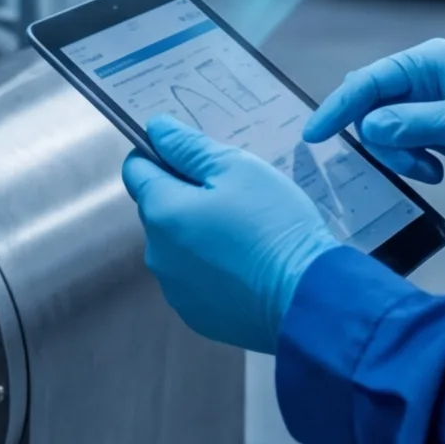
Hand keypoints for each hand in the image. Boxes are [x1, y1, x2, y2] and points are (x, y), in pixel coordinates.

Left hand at [121, 116, 339, 353]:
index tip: (194, 158)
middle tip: (232, 196)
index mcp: (161, 212)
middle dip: (184, 196)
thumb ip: (188, 147)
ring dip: (195, 233)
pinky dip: (209, 268)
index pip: (136, 170)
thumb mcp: (236, 169)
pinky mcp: (195, 315)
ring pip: (175, 245)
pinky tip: (244, 266)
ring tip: (242, 233)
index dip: (159, 156)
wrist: (308, 300)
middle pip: (158, 208)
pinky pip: (192, 278)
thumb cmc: (273, 224)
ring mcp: (174, 289)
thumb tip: (155, 128)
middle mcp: (156, 253)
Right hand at [303, 38, 444, 195]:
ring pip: (380, 129)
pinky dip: (408, 160)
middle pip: (369, 107)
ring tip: (432, 170)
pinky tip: (437, 170)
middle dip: (380, 140)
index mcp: (427, 61)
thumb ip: (412, 124)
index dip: (338, 106)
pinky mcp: (430, 127)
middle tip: (413, 164)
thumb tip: (366, 128)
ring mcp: (424, 103)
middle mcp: (420, 77)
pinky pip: (397, 142)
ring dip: (397, 154)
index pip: (367, 82)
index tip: (313, 134)